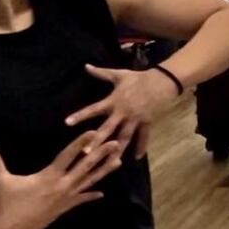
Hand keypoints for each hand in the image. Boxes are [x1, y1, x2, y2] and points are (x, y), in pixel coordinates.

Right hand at [0, 131, 120, 228]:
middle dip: (101, 154)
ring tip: (118, 162)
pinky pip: (81, 200)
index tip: (94, 132)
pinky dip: (91, 196)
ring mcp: (65, 198)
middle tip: (116, 143)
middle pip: (85, 166)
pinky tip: (102, 194)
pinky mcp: (64, 209)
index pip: (68, 155)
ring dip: (103, 171)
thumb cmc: (6, 205)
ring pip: (89, 181)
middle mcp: (62, 186)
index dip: (81, 143)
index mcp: (49, 176)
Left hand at [65, 64, 179, 159]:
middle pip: (108, 129)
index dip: (80, 116)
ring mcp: (135, 119)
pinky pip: (143, 137)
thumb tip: (85, 66)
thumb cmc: (138, 78)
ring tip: (110, 163)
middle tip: (87, 153)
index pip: (93, 109)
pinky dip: (141, 147)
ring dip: (117, 150)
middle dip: (97, 141)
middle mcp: (123, 112)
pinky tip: (137, 158)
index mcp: (113, 101)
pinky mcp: (146, 122)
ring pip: (125, 137)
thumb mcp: (119, 74)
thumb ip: (101, 73)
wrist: (161, 82)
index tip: (67, 123)